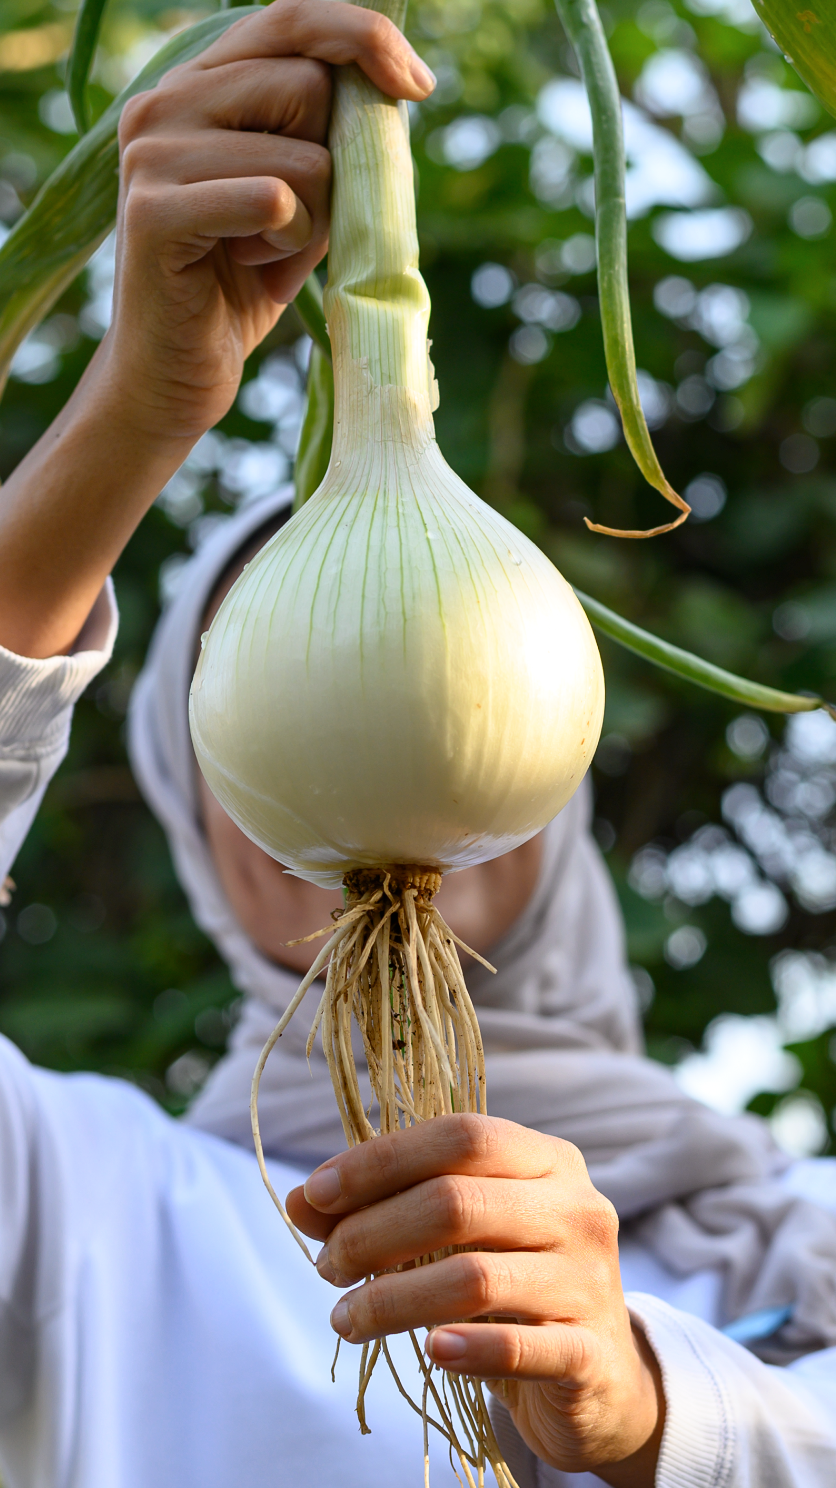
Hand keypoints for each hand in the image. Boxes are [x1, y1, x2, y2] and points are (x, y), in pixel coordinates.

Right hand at [106, 0, 434, 441]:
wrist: (173, 376)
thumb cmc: (239, 288)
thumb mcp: (299, 201)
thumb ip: (329, 141)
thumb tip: (400, 86)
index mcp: (196, 84)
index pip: (291, 18)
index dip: (362, 36)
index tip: (418, 84)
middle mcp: (163, 101)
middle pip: (310, 87)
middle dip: (331, 166)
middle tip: (291, 226)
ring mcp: (151, 152)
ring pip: (302, 157)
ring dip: (310, 221)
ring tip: (262, 254)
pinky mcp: (153, 211)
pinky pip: (271, 200)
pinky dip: (286, 243)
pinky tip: (248, 268)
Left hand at [286, 1116, 664, 1487]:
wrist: (598, 1380)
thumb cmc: (512, 1286)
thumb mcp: (456, 1239)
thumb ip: (382, 1210)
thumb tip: (300, 1202)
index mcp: (547, 1161)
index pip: (459, 1136)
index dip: (380, 1160)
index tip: (315, 1194)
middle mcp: (577, 1208)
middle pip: (456, 1201)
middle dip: (371, 1233)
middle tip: (326, 1267)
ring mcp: (589, 1280)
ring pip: (474, 1277)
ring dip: (391, 1299)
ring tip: (346, 1318)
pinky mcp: (590, 1354)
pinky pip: (520, 1347)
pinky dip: (467, 1350)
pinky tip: (429, 1353)